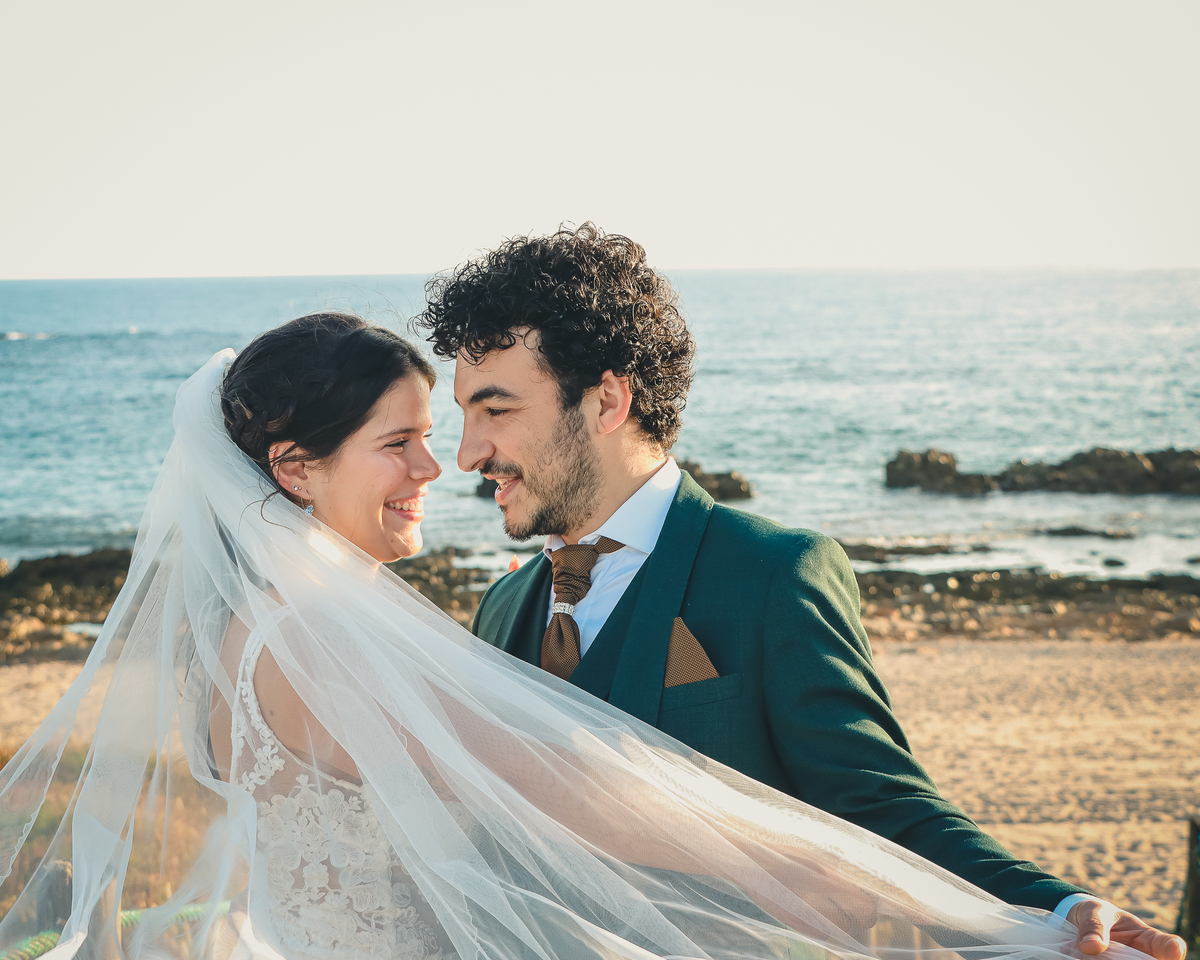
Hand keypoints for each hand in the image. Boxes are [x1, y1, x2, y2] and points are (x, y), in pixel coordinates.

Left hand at [1066, 899, 1186, 959]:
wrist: (1079, 926)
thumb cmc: (1096, 915)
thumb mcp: (1094, 912)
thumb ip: (1094, 926)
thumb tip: (1090, 947)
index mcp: (1149, 939)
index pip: (1169, 945)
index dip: (1173, 949)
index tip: (1173, 950)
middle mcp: (1145, 958)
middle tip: (1117, 956)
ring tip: (1093, 956)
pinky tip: (1082, 959)